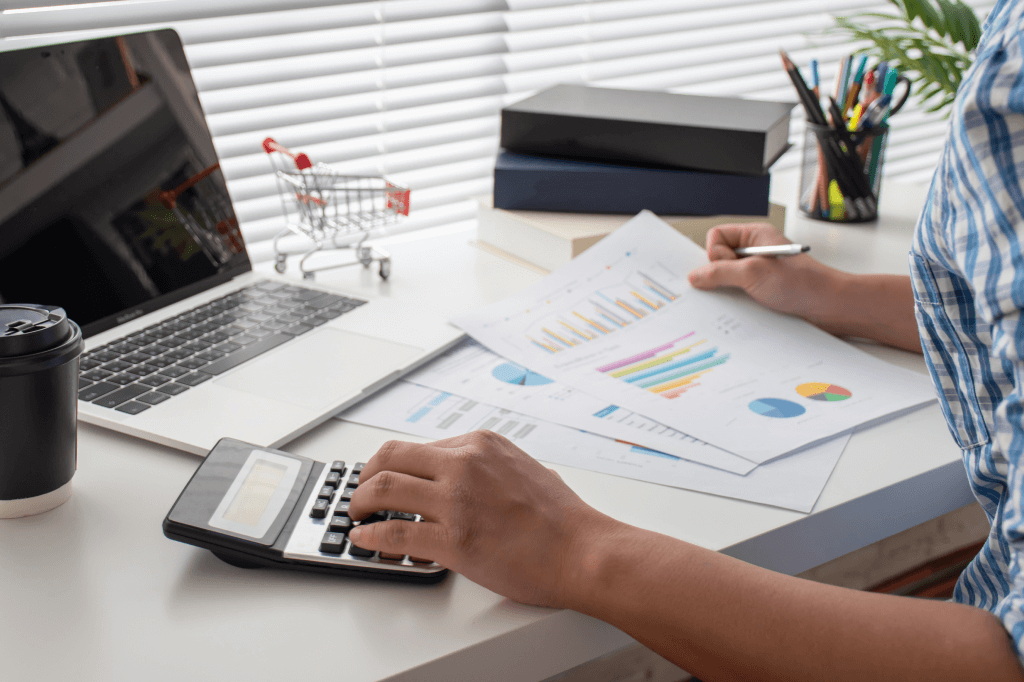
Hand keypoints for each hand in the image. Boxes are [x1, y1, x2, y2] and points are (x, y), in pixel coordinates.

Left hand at [347, 431, 616, 607]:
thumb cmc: (563, 519)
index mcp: (480, 444)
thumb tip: (482, 477)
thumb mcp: (526, 468)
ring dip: (361, 504)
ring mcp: (456, 500)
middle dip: (366, 477)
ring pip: (383, 489)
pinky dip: (371, 536)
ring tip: (357, 517)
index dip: (393, 466)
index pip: (418, 446)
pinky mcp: (453, 539)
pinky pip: (394, 533)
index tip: (384, 479)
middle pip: (390, 458)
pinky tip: (366, 540)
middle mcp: (464, 463)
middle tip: (361, 495)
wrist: (582, 551)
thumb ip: (495, 467)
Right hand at [687, 223, 839, 321]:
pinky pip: (737, 293)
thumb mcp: (753, 273)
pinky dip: (739, 301)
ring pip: (726, 278)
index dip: (715, 253)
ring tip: (751, 294)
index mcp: (754, 237)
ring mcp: (757, 271)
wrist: (828, 307)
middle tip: (738, 282)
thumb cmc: (803, 283)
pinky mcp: (761, 290)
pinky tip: (752, 305)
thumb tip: (695, 276)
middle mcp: (754, 252)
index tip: (729, 267)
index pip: (716, 236)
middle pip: (718, 259)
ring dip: (732, 290)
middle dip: (721, 274)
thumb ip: (719, 273)